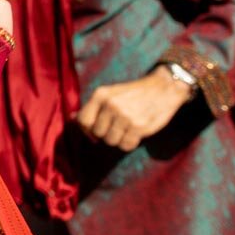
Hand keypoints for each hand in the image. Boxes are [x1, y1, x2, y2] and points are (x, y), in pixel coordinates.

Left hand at [76, 69, 192, 151]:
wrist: (163, 88)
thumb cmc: (134, 93)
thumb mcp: (110, 93)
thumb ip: (93, 107)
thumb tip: (71, 118)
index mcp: (101, 95)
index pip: (83, 121)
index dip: (87, 130)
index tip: (95, 132)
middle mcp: (110, 105)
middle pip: (97, 133)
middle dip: (106, 133)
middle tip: (118, 126)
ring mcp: (124, 116)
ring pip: (111, 141)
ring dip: (119, 139)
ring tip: (127, 128)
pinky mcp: (138, 127)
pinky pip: (126, 146)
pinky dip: (130, 143)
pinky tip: (135, 133)